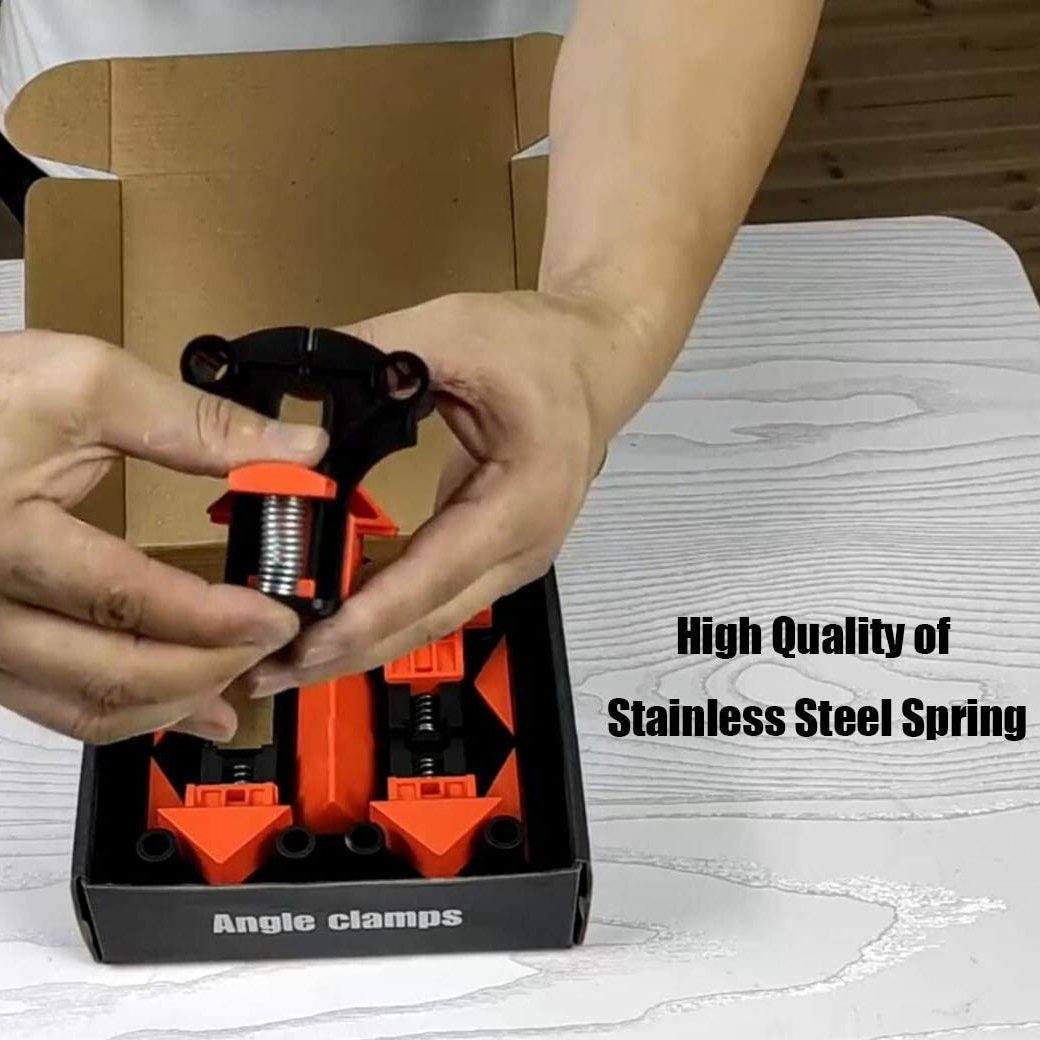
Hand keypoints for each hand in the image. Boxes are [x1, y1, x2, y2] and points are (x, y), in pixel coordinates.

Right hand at [0, 330, 326, 742]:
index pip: (129, 600)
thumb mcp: (80, 385)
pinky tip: (181, 702)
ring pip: (85, 710)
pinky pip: (57, 706)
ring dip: (175, 705)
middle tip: (272, 648)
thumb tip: (297, 450)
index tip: (279, 615)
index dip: (218, 618)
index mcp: (3, 536)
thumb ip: (196, 423)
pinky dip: (128, 710)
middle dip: (210, 670)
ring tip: (240, 685)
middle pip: (112, 674)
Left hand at [249, 290, 619, 692]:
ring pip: (431, 622)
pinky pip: (434, 602)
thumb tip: (299, 397)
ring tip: (287, 663)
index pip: (439, 571)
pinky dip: (384, 621)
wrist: (592, 363)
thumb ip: (374, 356)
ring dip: (361, 647)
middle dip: (350, 651)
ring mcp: (514, 558)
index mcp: (525, 496)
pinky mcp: (496, 557)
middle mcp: (525, 544)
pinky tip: (336, 627)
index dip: (372, 611)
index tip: (311, 639)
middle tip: (270, 671)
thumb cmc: (544, 351)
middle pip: (431, 619)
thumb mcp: (455, 331)